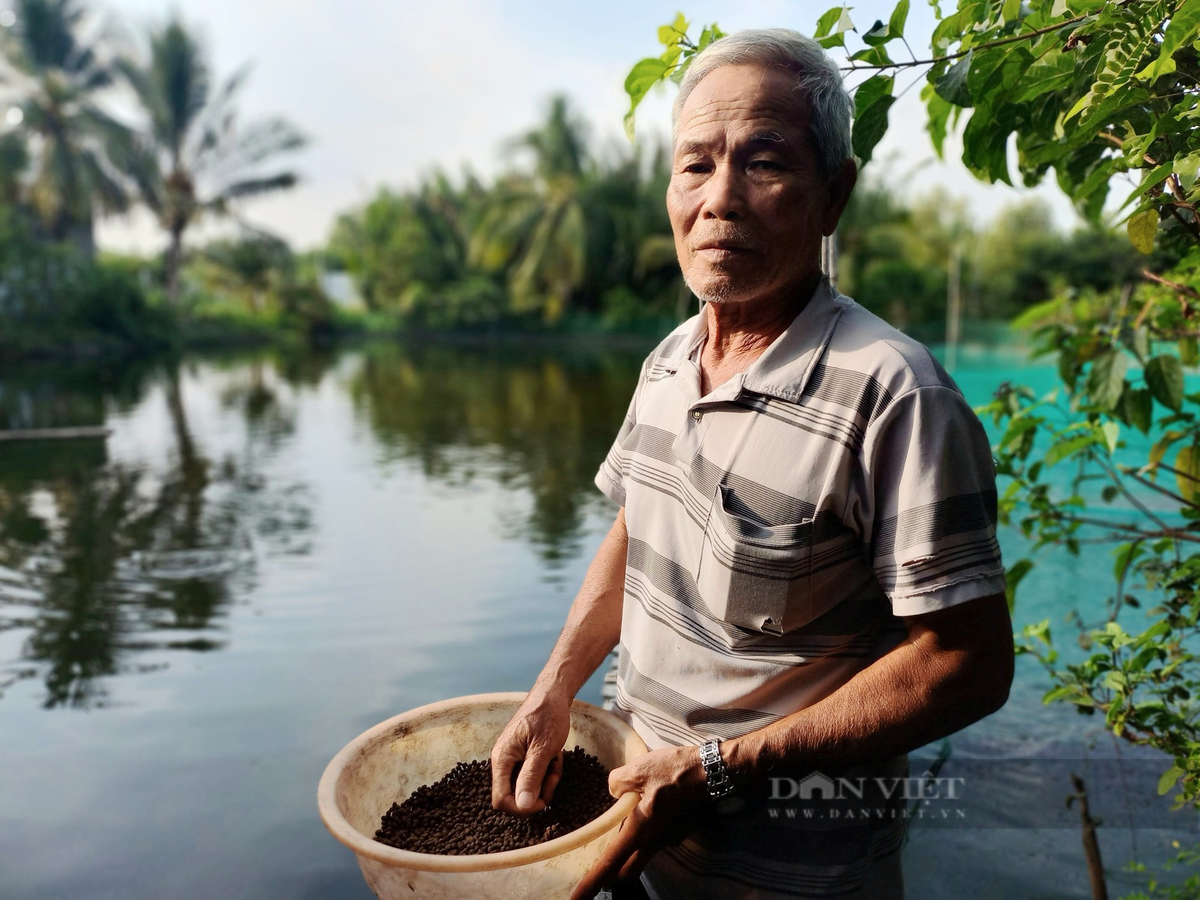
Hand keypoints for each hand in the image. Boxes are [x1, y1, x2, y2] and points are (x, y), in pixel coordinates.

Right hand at [490, 688, 570, 815]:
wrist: (551, 695)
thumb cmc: (547, 715)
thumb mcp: (543, 748)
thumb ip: (531, 777)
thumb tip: (522, 805)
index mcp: (502, 759)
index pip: (501, 800)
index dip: (521, 807)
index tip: (543, 799)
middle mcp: (502, 761)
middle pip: (514, 796)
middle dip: (538, 791)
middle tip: (554, 774)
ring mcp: (512, 758)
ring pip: (525, 786)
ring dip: (544, 780)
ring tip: (555, 761)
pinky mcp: (521, 756)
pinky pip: (531, 775)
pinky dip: (545, 772)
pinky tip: (554, 757)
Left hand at [569, 745, 708, 899]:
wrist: (716, 772)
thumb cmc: (675, 772)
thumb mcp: (638, 769)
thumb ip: (617, 783)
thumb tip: (615, 791)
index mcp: (639, 831)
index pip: (610, 864)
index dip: (591, 884)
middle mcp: (654, 842)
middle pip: (627, 870)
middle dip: (612, 874)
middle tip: (598, 866)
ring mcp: (669, 838)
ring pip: (642, 854)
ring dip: (629, 849)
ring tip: (622, 824)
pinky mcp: (679, 830)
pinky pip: (655, 839)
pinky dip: (645, 832)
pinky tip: (646, 808)